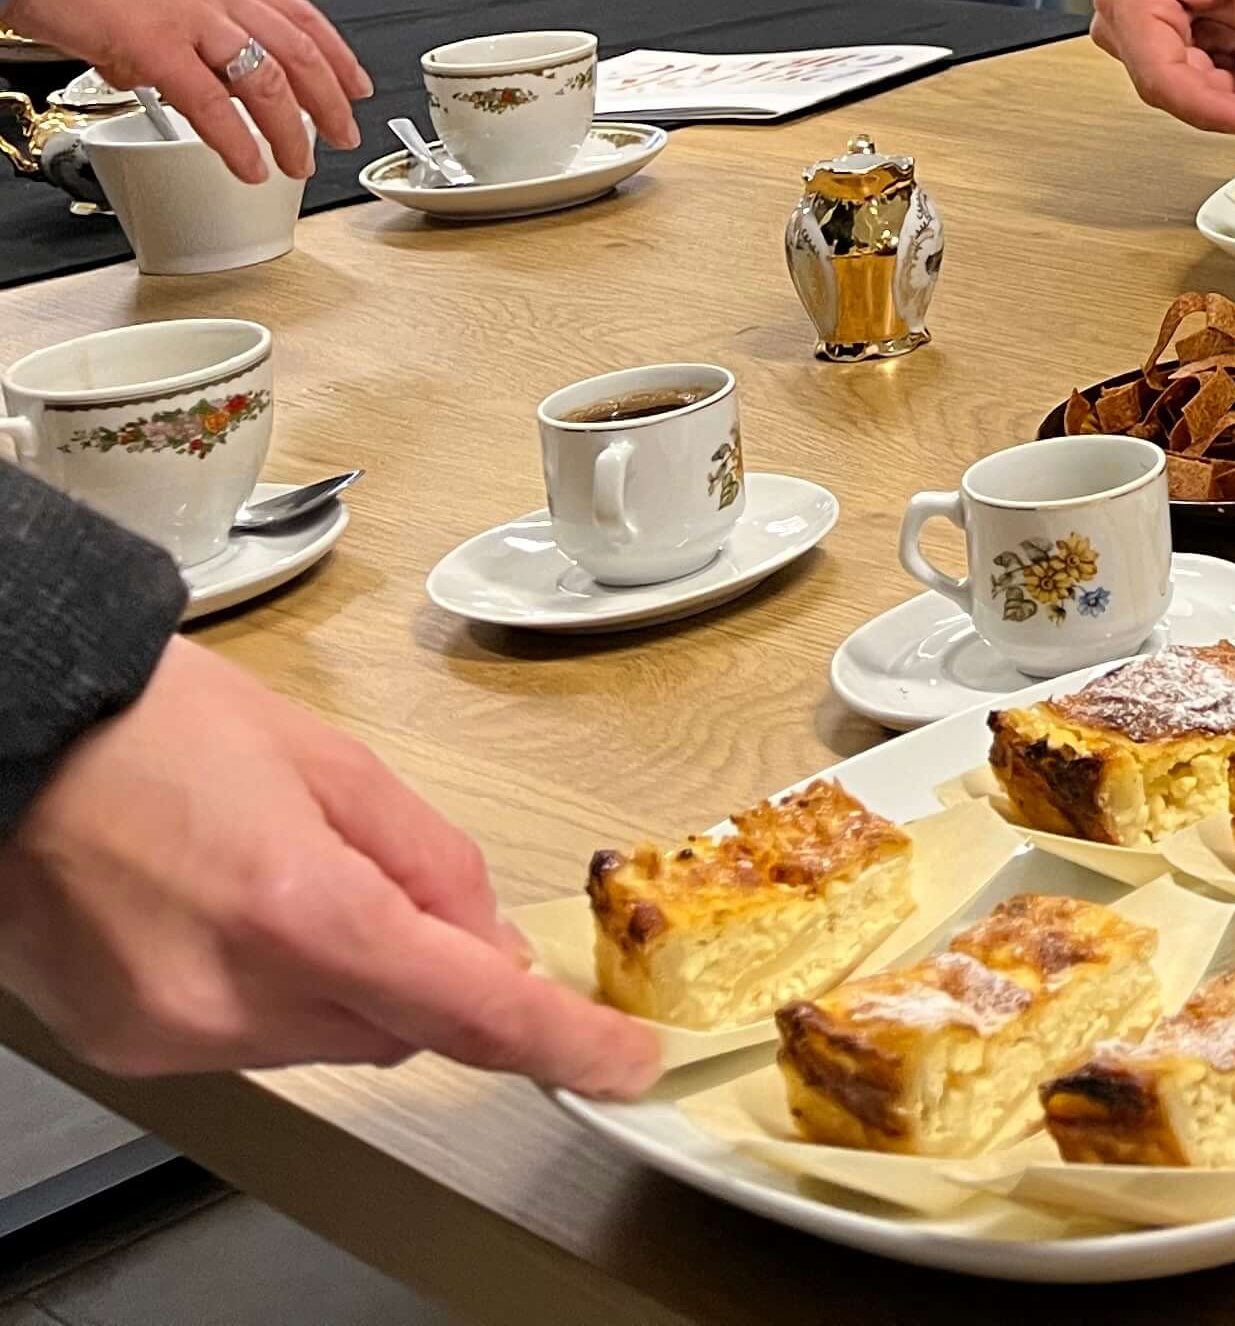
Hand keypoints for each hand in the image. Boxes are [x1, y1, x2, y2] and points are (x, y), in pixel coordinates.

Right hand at [0, 0, 366, 180]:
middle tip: (346, 132)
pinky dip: (238, 142)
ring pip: (266, 80)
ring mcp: (190, 19)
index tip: (354, 81)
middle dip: (331, 98)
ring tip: (301, 162)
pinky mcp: (155, 46)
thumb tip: (162, 72)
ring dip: (292, 129)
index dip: (336, 52)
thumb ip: (171, 24)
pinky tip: (250, 165)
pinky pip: (211, 104)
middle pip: (298, 52)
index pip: (299, 15)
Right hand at [0, 639, 656, 1092]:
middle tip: (389, 886)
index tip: (620, 1062)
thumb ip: (434, 863)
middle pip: (398, 1033)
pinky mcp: (127, 1046)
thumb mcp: (336, 764)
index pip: (469, 1013)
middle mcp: (231, 995)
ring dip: (342, 980)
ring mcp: (170, 1033)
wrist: (17, 737)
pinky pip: (247, 1039)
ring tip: (276, 877)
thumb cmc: (156, 727)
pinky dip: (268, 991)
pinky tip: (226, 911)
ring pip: (325, 1041)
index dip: (560, 1046)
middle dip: (424, 974)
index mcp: (299, 911)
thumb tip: (491, 943)